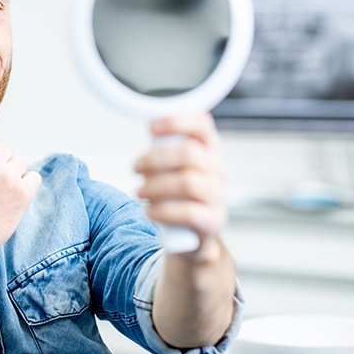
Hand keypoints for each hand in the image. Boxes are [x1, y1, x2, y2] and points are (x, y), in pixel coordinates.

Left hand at [134, 113, 226, 250]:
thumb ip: (163, 146)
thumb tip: (149, 126)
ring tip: (140, 191)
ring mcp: (218, 195)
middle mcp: (217, 169)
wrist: (190, 232)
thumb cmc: (176, 192)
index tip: (151, 127)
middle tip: (136, 167)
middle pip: (189, 154)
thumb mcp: (171, 165)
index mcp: (208, 149)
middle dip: (155, 159)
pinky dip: (164, 211)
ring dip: (156, 186)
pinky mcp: (213, 220)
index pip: (202, 124)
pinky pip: (190, 213)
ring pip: (188, 182)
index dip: (177, 121)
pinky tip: (150, 212)